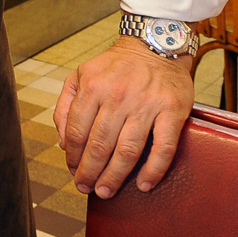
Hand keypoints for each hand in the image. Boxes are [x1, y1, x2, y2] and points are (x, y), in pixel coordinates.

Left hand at [52, 36, 194, 198]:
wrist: (155, 44)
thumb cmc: (116, 65)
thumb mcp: (81, 75)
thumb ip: (66, 106)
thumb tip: (64, 143)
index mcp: (93, 86)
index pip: (77, 132)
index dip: (74, 157)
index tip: (73, 171)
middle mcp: (118, 95)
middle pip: (100, 145)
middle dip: (90, 172)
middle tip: (86, 189)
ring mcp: (147, 104)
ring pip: (127, 151)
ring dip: (115, 177)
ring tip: (106, 192)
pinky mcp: (173, 110)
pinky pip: (163, 148)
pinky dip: (153, 170)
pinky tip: (144, 185)